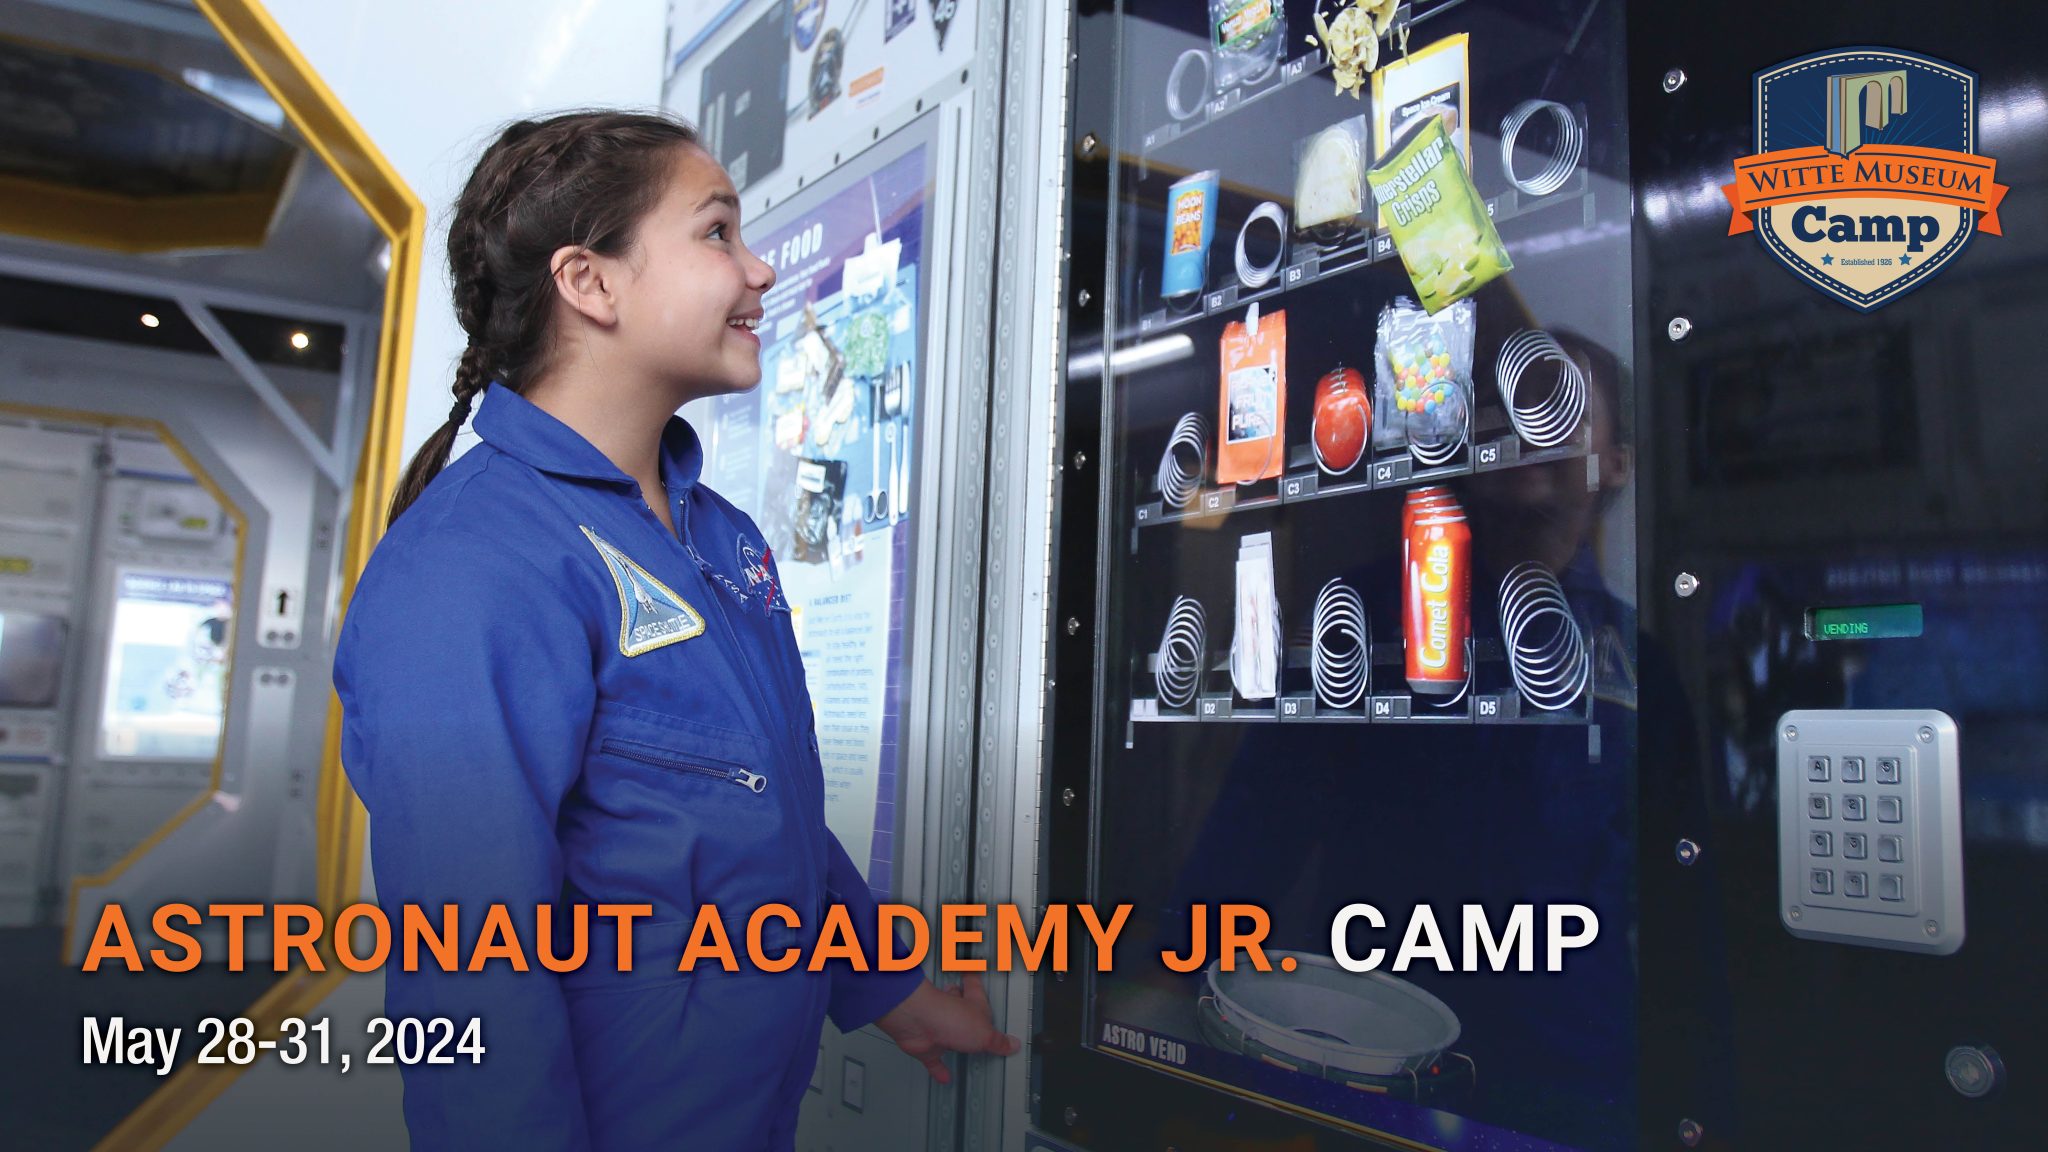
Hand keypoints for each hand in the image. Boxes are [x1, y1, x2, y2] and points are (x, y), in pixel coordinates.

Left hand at [874, 974, 1021, 1083]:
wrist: (916, 1024)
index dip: (975, 978)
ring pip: (946, 1030)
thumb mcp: (985, 1034)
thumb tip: (1012, 1044)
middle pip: (959, 1004)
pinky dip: (938, 1069)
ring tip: (958, 1042)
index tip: (975, 971)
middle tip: (968, 1005)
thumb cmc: (947, 1018)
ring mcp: (938, 1028)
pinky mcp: (927, 1045)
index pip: (975, 986)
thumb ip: (998, 1042)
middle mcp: (953, 1013)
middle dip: (962, 1003)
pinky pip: (933, 1060)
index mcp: (971, 1005)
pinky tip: (944, 1076)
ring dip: (951, 1035)